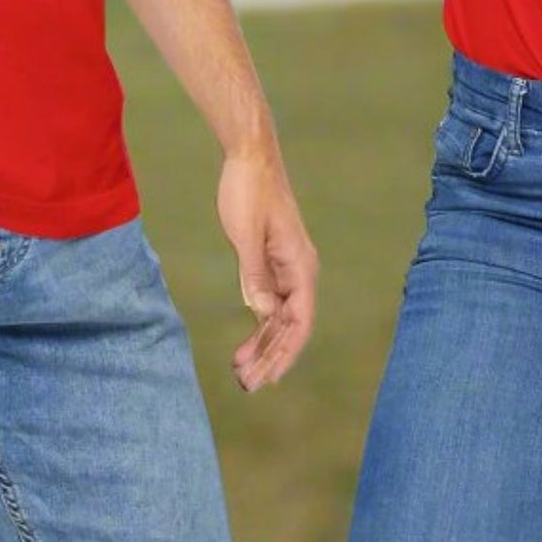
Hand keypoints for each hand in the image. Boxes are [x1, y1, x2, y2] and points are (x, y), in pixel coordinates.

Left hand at [217, 145, 318, 390]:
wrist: (250, 157)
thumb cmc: (248, 191)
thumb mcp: (246, 234)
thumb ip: (255, 274)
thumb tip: (262, 313)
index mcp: (300, 265)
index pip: (300, 322)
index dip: (285, 353)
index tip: (268, 378)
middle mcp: (299, 270)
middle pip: (291, 326)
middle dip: (272, 357)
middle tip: (247, 385)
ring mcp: (287, 267)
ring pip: (280, 318)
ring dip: (264, 344)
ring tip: (242, 371)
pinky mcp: (273, 261)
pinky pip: (271, 302)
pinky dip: (259, 324)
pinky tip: (247, 343)